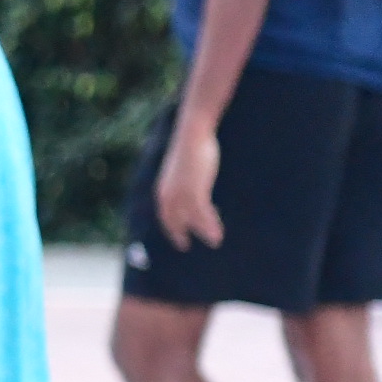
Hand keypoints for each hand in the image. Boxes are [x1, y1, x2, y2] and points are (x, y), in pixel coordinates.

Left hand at [154, 124, 224, 249]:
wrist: (192, 135)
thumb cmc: (191, 149)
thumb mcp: (184, 169)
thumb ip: (186, 181)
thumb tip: (192, 185)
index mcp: (163, 189)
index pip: (164, 214)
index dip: (170, 227)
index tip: (177, 237)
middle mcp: (167, 194)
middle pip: (173, 221)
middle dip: (179, 234)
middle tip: (185, 246)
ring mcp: (180, 194)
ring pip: (190, 220)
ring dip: (203, 232)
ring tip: (214, 242)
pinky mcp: (194, 191)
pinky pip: (202, 214)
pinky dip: (210, 225)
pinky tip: (218, 233)